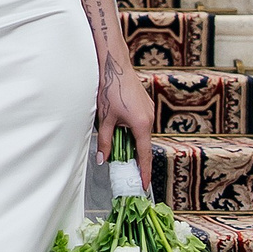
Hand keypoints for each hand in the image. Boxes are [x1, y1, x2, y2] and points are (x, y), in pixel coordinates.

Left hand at [98, 61, 156, 191]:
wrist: (115, 66)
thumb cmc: (110, 90)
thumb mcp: (105, 119)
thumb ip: (105, 141)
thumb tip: (103, 159)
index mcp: (141, 125)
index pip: (144, 155)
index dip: (143, 171)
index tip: (143, 185)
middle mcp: (149, 118)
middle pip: (143, 144)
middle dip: (134, 156)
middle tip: (124, 168)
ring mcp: (149, 110)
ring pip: (141, 133)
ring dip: (132, 141)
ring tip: (118, 143)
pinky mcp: (146, 105)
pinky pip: (141, 123)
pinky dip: (133, 130)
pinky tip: (120, 126)